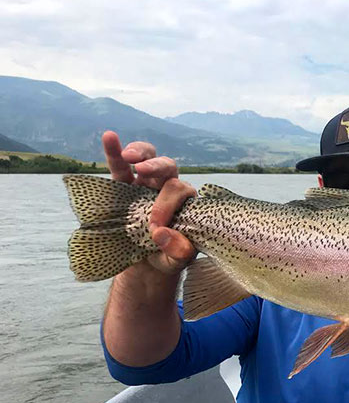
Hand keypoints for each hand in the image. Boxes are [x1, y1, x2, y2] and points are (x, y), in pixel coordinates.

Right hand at [102, 130, 196, 274]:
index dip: (168, 205)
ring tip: (128, 156)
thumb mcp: (176, 261)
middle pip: (168, 166)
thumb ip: (178, 251)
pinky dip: (114, 151)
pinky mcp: (123, 187)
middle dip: (157, 166)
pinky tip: (109, 136)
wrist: (147, 266)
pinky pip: (118, 166)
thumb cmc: (168, 259)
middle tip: (144, 172)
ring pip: (147, 158)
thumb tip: (161, 233)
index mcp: (186, 202)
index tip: (156, 229)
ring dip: (139, 153)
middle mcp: (168, 188)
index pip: (180, 191)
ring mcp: (145, 185)